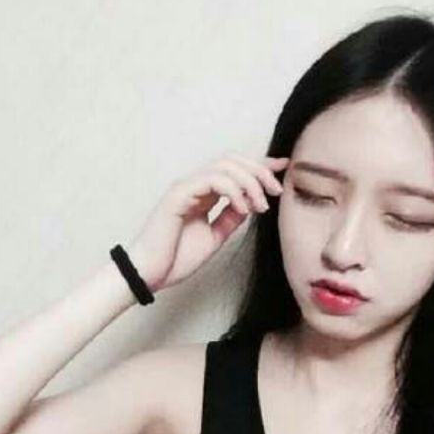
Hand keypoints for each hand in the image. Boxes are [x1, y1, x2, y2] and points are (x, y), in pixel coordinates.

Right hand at [127, 151, 288, 292]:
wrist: (151, 274)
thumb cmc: (176, 258)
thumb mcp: (214, 236)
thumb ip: (230, 218)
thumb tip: (250, 203)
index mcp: (203, 194)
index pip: (234, 169)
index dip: (260, 165)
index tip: (283, 169)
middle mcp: (195, 185)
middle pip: (233, 160)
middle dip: (260, 171)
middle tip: (277, 191)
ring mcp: (186, 187)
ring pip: (225, 166)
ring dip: (250, 182)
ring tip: (262, 206)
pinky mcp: (179, 194)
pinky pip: (213, 180)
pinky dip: (234, 191)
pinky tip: (244, 210)